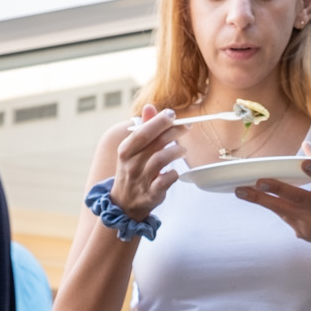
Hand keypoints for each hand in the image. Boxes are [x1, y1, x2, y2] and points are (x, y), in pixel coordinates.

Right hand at [108, 104, 180, 221]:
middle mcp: (131, 164)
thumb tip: (149, 106)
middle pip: (155, 143)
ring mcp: (140, 180)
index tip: (172, 114)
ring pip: (161, 159)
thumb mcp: (132, 149)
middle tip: (186, 127)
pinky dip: (173, 174)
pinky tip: (175, 171)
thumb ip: (143, 128)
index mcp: (125, 150)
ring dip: (176, 151)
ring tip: (183, 150)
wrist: (124, 203)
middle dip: (173, 131)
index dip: (159, 121)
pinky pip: (166, 180)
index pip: (143, 131)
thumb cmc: (132, 171)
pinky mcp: (151, 194)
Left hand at [234, 158, 310, 263]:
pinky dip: (266, 204)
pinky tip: (249, 196)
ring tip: (240, 190)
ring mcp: (309, 222)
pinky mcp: (299, 230)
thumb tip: (306, 144)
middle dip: (279, 189)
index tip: (305, 163)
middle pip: (298, 198)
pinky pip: (280, 215)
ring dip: (259, 199)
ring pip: (282, 209)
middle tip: (260, 181)